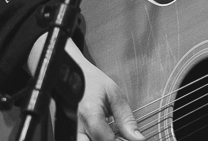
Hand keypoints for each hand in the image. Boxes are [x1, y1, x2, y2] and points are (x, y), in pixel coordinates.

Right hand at [27, 34, 144, 140]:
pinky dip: (95, 138)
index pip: (105, 140)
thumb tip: (137, 138)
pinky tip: (104, 133)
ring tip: (112, 133)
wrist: (74, 73)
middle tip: (121, 136)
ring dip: (101, 140)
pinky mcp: (70, 130)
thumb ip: (126, 119)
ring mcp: (71, 129)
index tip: (130, 138)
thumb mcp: (115, 95)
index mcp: (89, 113)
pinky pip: (83, 140)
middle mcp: (76, 124)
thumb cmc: (92, 80)